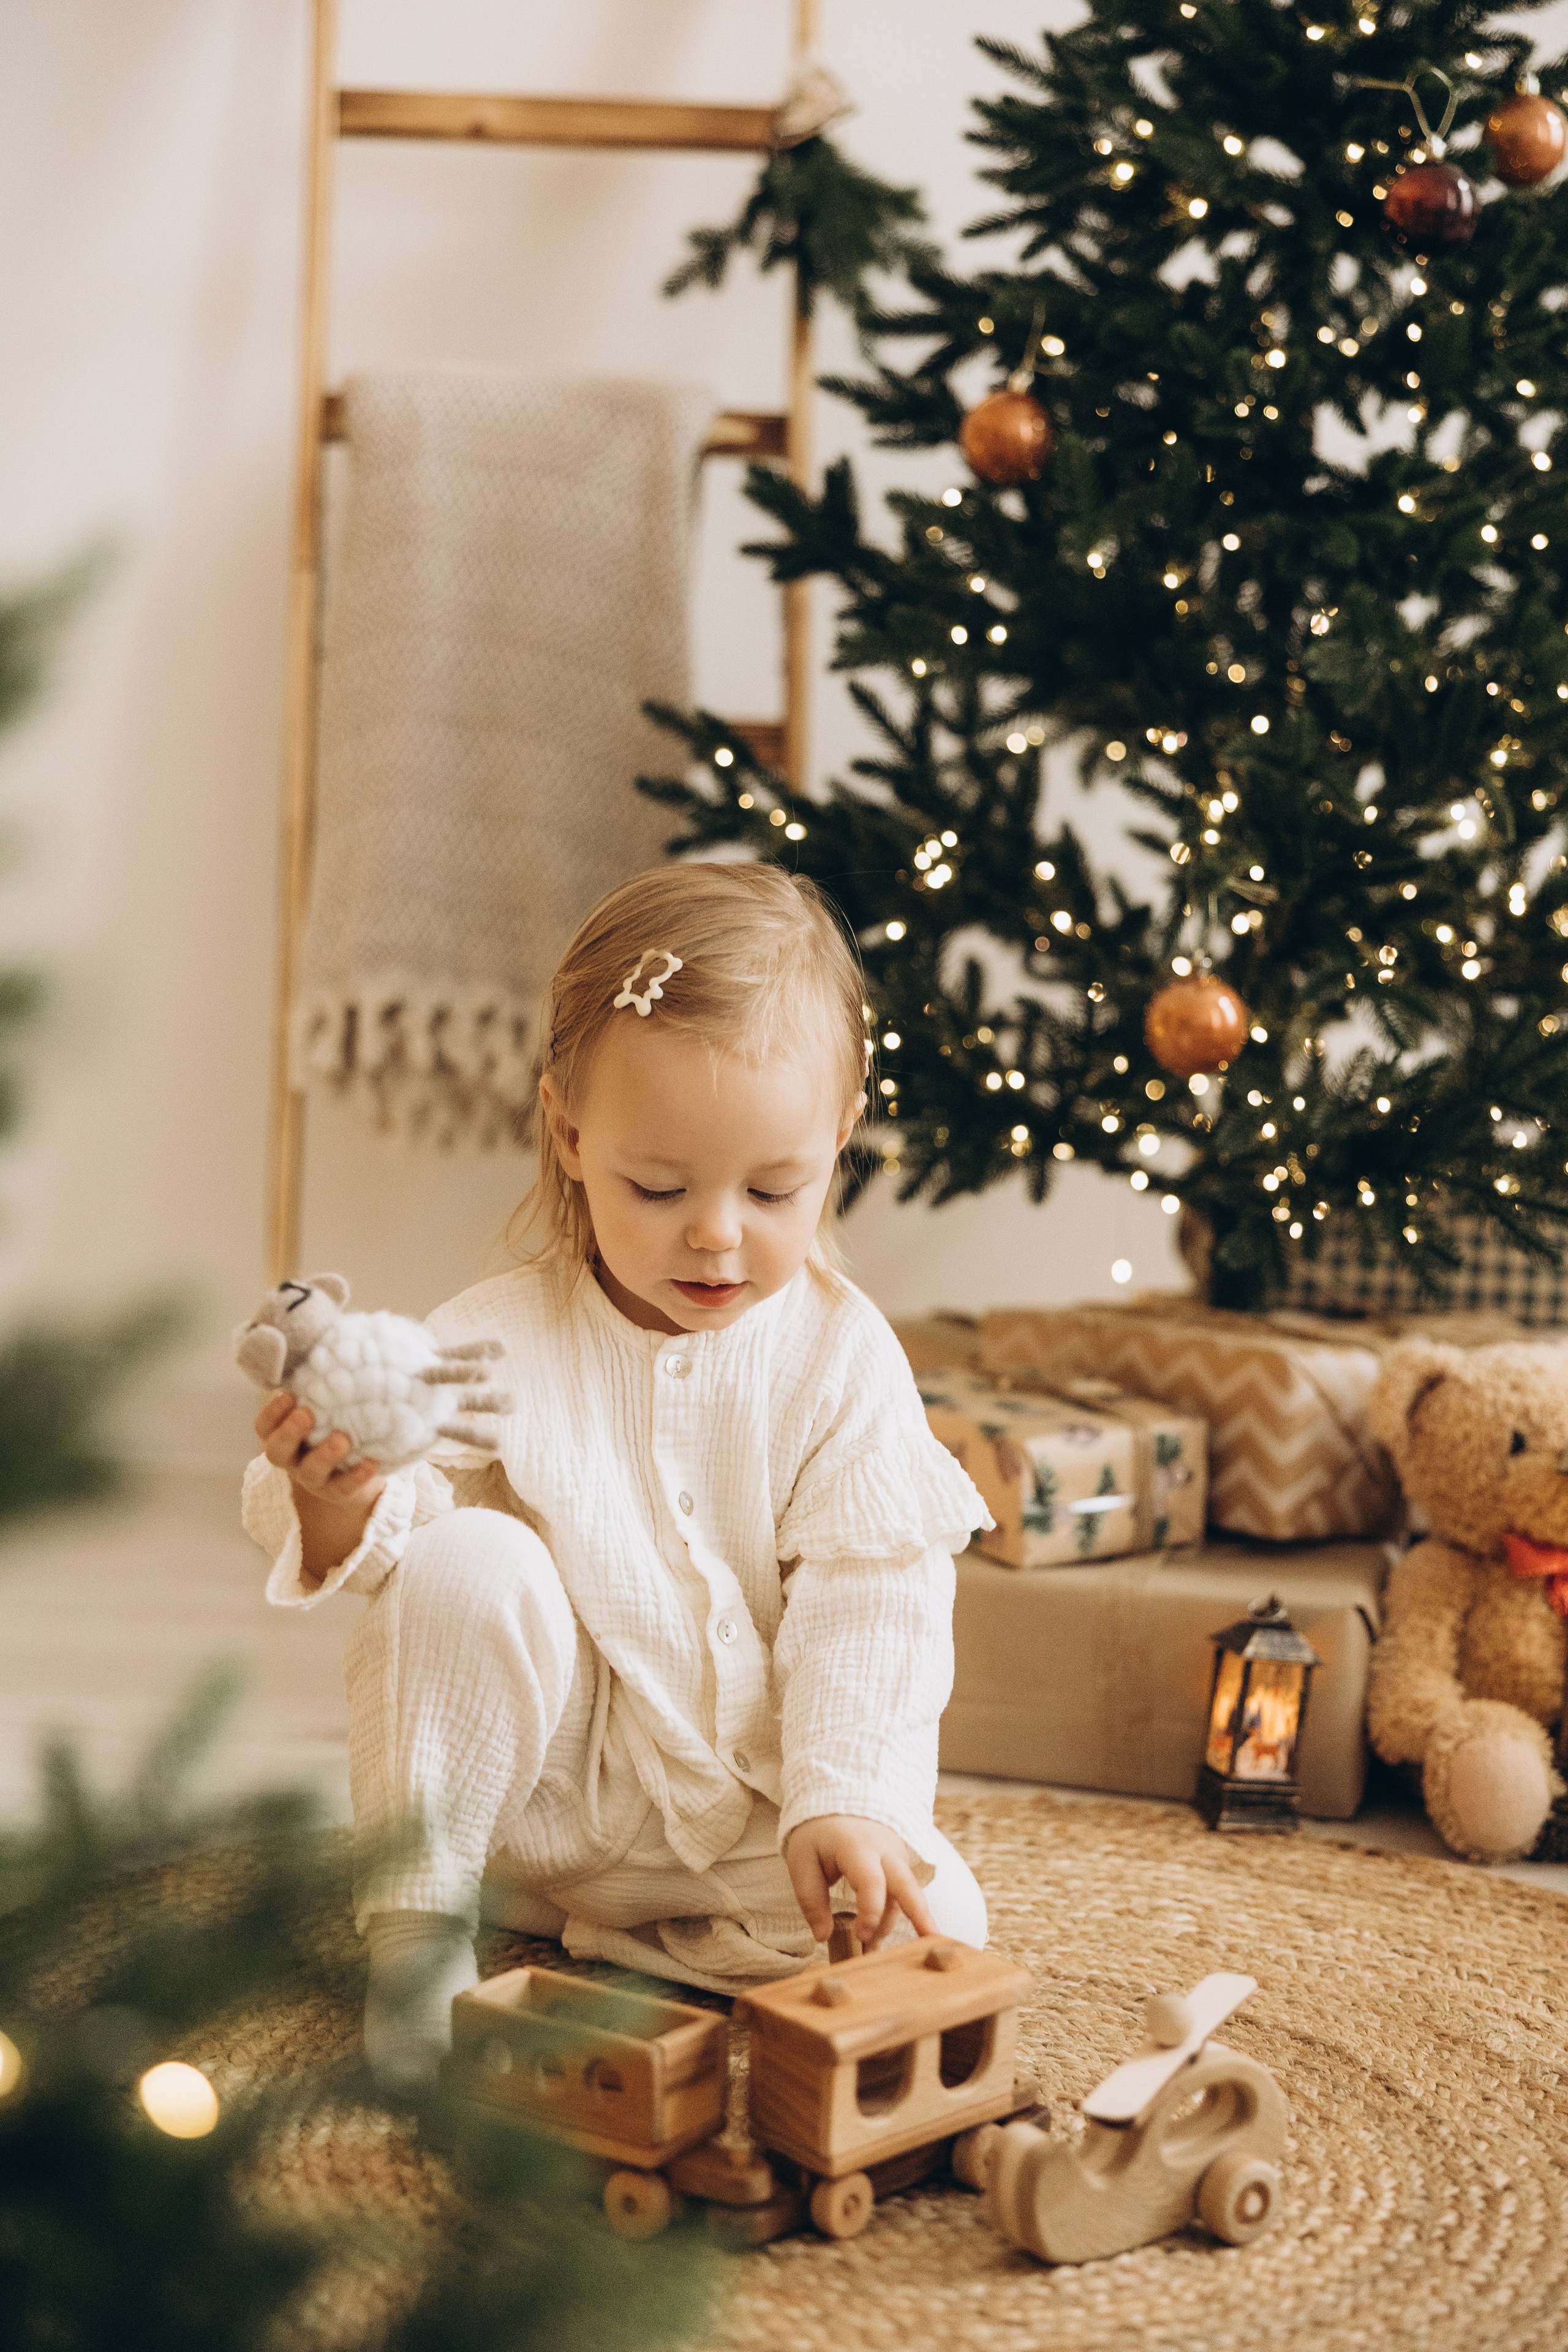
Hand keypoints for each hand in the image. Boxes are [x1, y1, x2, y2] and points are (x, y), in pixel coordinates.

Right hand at [256, 1391, 383, 1512]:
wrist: (357, 1471)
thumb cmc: (336, 1426)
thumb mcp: (326, 1407)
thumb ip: (323, 1383)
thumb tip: (337, 1337)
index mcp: (283, 1435)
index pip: (264, 1427)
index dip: (272, 1413)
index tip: (288, 1395)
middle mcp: (293, 1459)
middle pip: (277, 1452)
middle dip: (289, 1433)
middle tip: (306, 1414)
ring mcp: (315, 1479)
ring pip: (310, 1472)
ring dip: (324, 1455)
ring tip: (342, 1438)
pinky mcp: (339, 1493)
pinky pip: (345, 1488)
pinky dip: (358, 1476)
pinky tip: (372, 1462)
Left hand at [784, 1814, 936, 1949]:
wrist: (839, 1800)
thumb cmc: (818, 1833)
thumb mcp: (802, 1859)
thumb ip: (811, 1898)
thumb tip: (823, 1937)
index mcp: (857, 1846)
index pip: (872, 1881)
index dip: (871, 1912)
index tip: (861, 1936)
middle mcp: (885, 1851)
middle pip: (907, 1884)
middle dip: (920, 1914)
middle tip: (932, 1941)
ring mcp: (896, 1858)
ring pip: (903, 1897)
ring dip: (890, 1926)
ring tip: (869, 1952)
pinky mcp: (899, 1867)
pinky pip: (899, 1895)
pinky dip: (889, 1918)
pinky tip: (874, 1938)